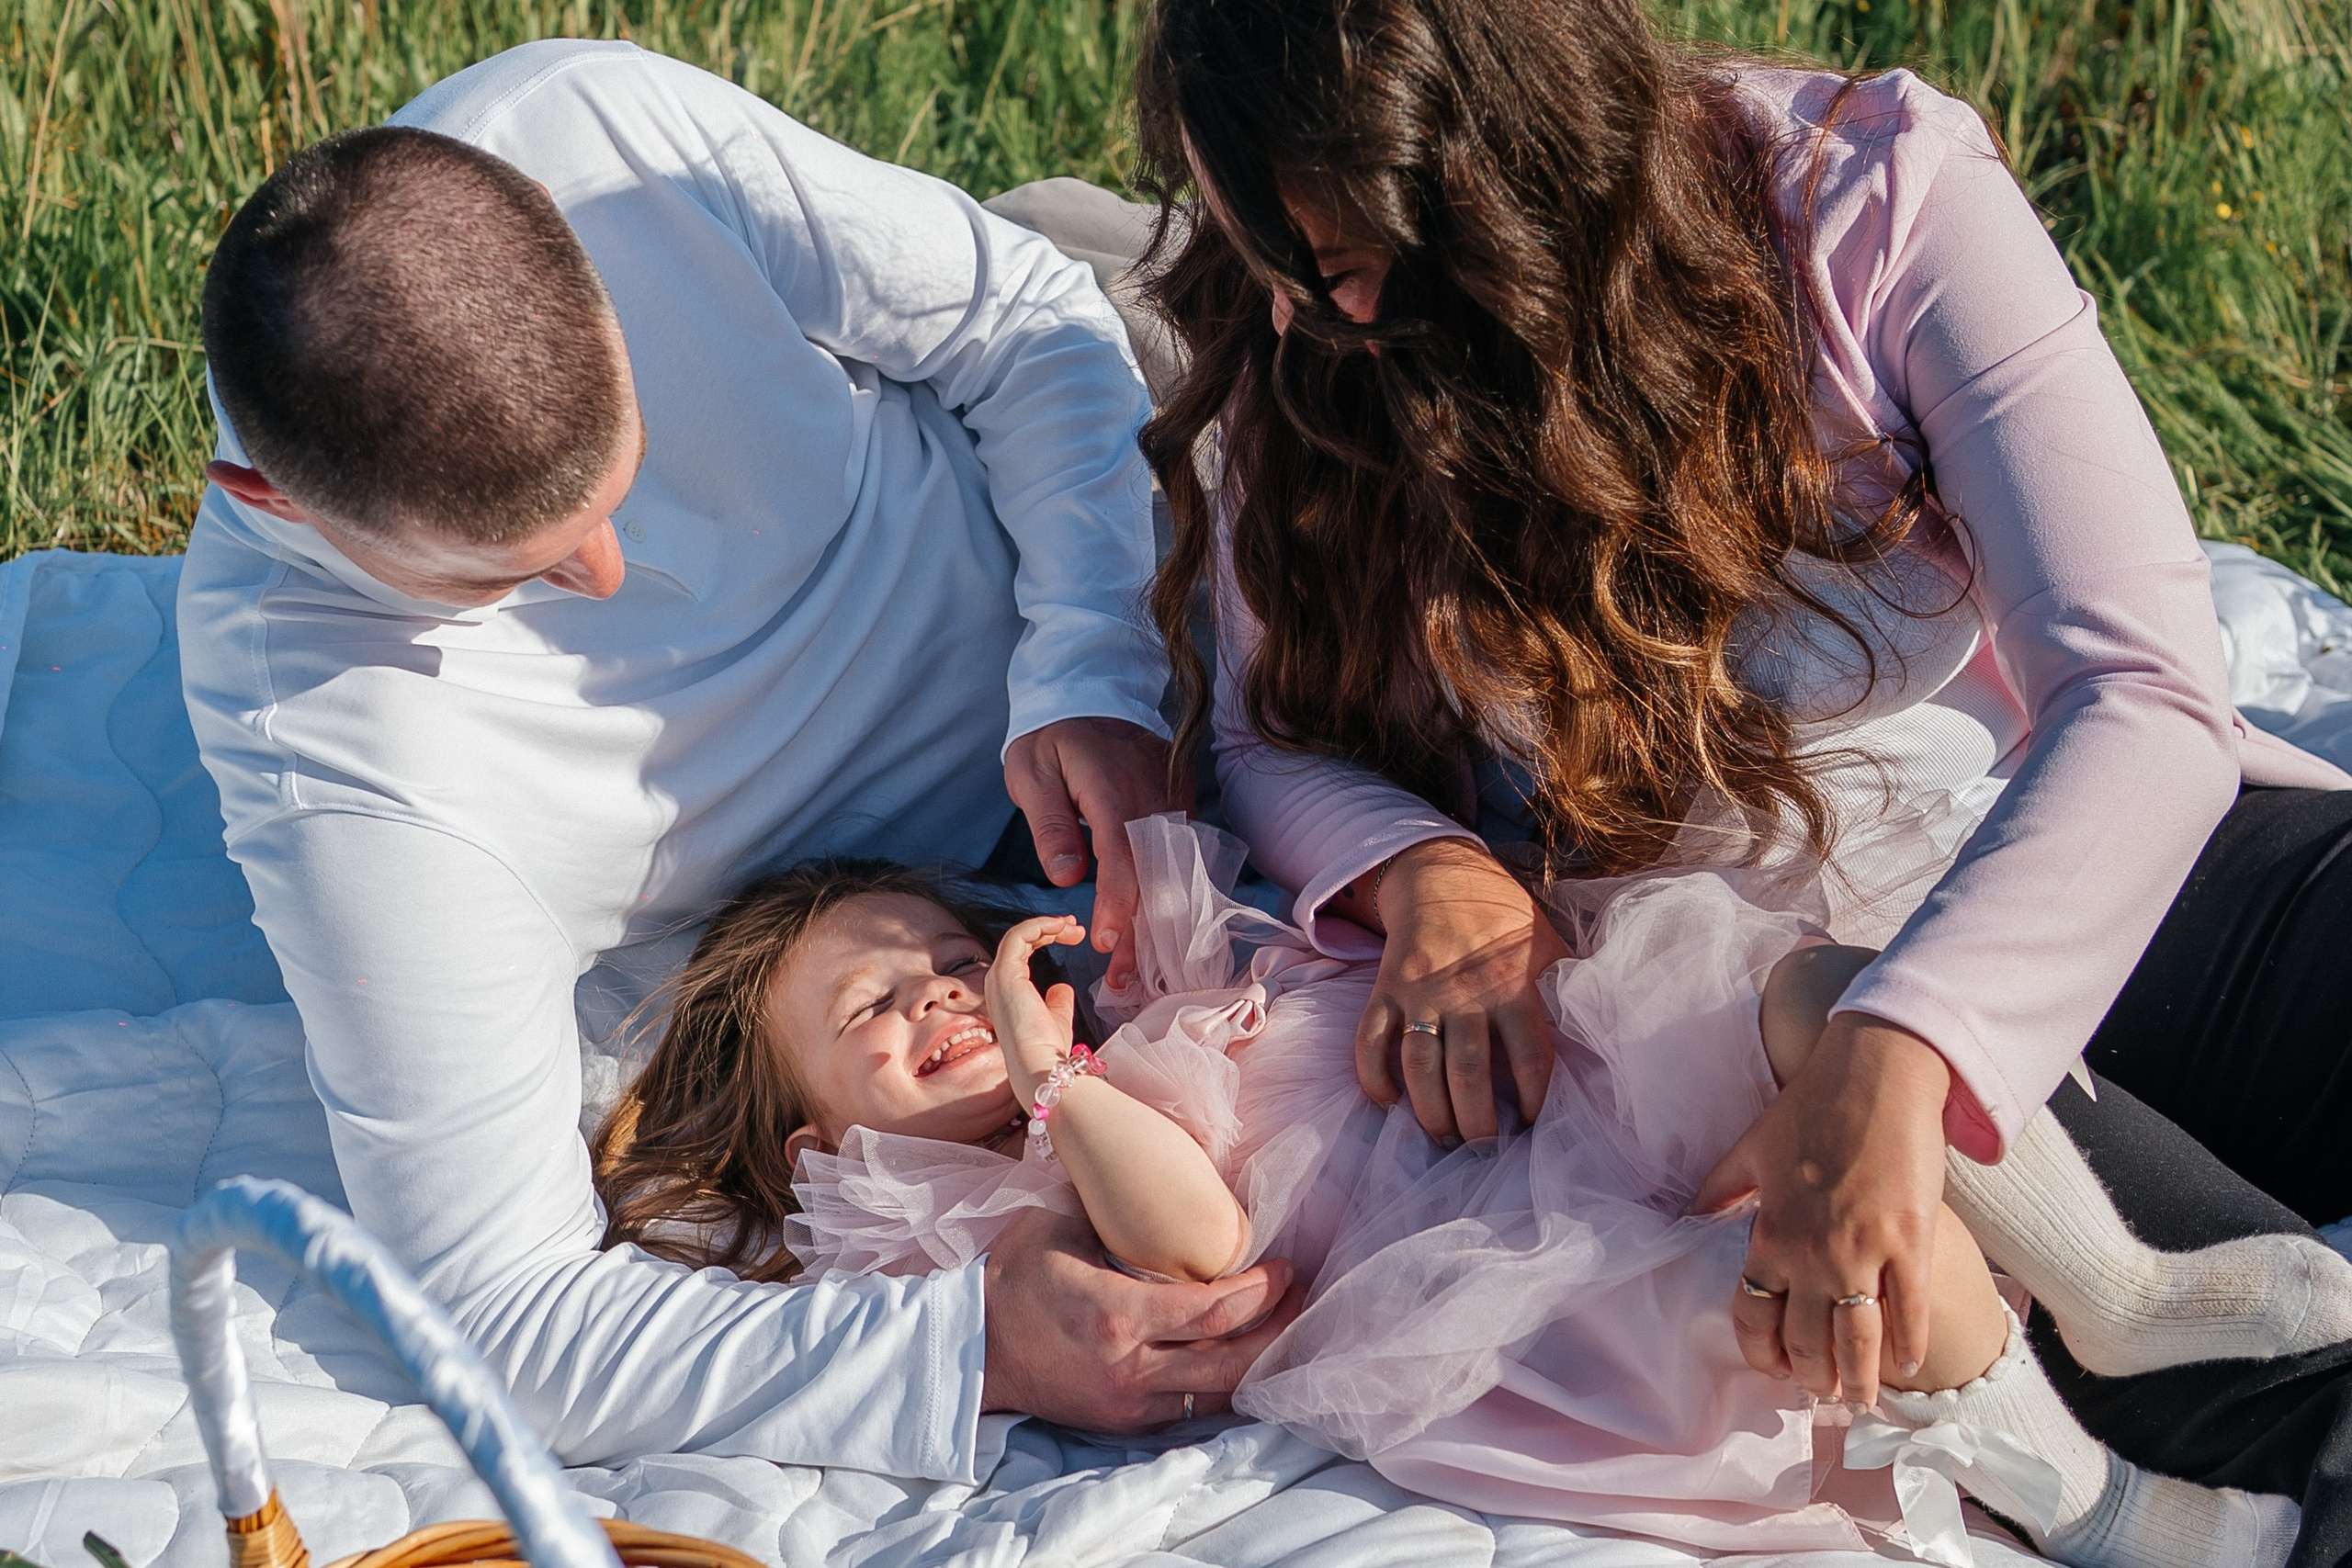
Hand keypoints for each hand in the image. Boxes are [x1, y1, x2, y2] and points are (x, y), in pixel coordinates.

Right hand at [981, 1207, 1304, 1427]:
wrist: (970, 1347)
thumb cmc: (1014, 1277)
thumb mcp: (1061, 1226)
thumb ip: (1115, 1215)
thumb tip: (1162, 1181)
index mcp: (1118, 1315)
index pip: (1214, 1311)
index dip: (1263, 1292)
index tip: (1285, 1267)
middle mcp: (1131, 1368)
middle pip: (1232, 1362)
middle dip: (1277, 1330)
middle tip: (1300, 1296)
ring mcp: (1129, 1402)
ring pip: (1218, 1394)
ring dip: (1257, 1361)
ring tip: (1282, 1326)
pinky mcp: (1123, 1421)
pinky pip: (1191, 1408)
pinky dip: (1222, 1383)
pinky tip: (1240, 1355)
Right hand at [987, 914, 1086, 1098]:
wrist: (1040, 1065)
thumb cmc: (1048, 1050)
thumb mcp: (1057, 1020)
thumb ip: (1058, 1002)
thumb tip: (1062, 987)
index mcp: (1008, 992)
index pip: (1023, 952)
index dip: (1046, 938)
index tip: (1073, 934)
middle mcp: (998, 983)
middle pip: (1021, 940)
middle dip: (1049, 928)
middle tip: (1075, 926)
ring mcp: (999, 977)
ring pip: (1019, 935)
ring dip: (1047, 925)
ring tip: (1073, 925)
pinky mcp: (1005, 974)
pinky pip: (1019, 936)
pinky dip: (1040, 925)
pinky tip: (1061, 926)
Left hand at [1002, 718, 1178, 981]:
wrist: (1090, 694)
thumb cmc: (1051, 739)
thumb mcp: (1031, 773)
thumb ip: (1050, 824)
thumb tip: (1067, 875)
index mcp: (1111, 785)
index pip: (1122, 854)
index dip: (1116, 903)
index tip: (1104, 942)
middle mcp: (1153, 793)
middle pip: (1155, 872)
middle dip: (1141, 931)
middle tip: (1121, 980)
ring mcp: (1173, 796)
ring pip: (1174, 869)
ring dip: (1158, 921)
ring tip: (1136, 969)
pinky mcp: (1181, 801)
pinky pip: (1181, 855)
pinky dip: (1169, 894)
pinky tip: (1154, 931)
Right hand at [1355, 838, 1567, 1144]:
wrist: (1439, 875)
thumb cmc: (1504, 919)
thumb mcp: (1548, 944)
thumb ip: (1570, 987)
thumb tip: (1613, 1032)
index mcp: (1512, 984)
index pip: (1530, 1056)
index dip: (1535, 1099)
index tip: (1534, 1126)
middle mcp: (1464, 992)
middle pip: (1468, 1072)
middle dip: (1476, 1123)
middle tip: (1483, 1151)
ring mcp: (1419, 992)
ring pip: (1418, 1064)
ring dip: (1429, 1111)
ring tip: (1443, 1137)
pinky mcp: (1385, 989)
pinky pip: (1370, 1040)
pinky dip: (1373, 1077)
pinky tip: (1387, 1102)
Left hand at [1691, 1012, 1950, 1406]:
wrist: (1878, 1075)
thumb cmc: (1812, 1107)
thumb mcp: (1751, 1148)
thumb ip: (1719, 1192)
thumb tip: (1684, 1219)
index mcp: (1770, 1235)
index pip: (1756, 1316)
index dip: (1763, 1353)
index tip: (1773, 1369)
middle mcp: (1814, 1255)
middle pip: (1809, 1342)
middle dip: (1812, 1376)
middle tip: (1820, 1391)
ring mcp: (1866, 1252)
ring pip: (1860, 1341)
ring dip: (1858, 1378)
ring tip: (1859, 1397)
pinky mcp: (1912, 1243)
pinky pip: (1911, 1313)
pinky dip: (1908, 1346)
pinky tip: (1907, 1364)